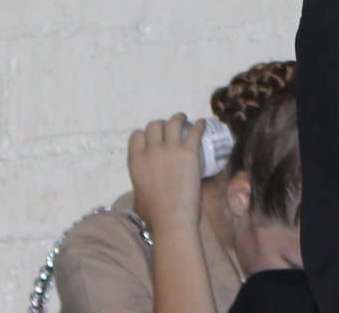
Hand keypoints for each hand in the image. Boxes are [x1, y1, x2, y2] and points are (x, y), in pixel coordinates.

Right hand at [125, 115, 205, 238]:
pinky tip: (203, 123)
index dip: (146, 134)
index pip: (137, 135)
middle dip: (163, 124)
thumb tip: (142, 188)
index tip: (154, 136)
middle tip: (172, 129)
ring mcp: (170, 150)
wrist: (172, 219)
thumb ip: (139, 186)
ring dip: (180, 119)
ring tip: (186, 121)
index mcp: (135, 162)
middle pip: (155, 125)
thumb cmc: (154, 214)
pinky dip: (200, 125)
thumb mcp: (137, 197)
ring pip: (174, 122)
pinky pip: (195, 131)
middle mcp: (151, 151)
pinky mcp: (189, 152)